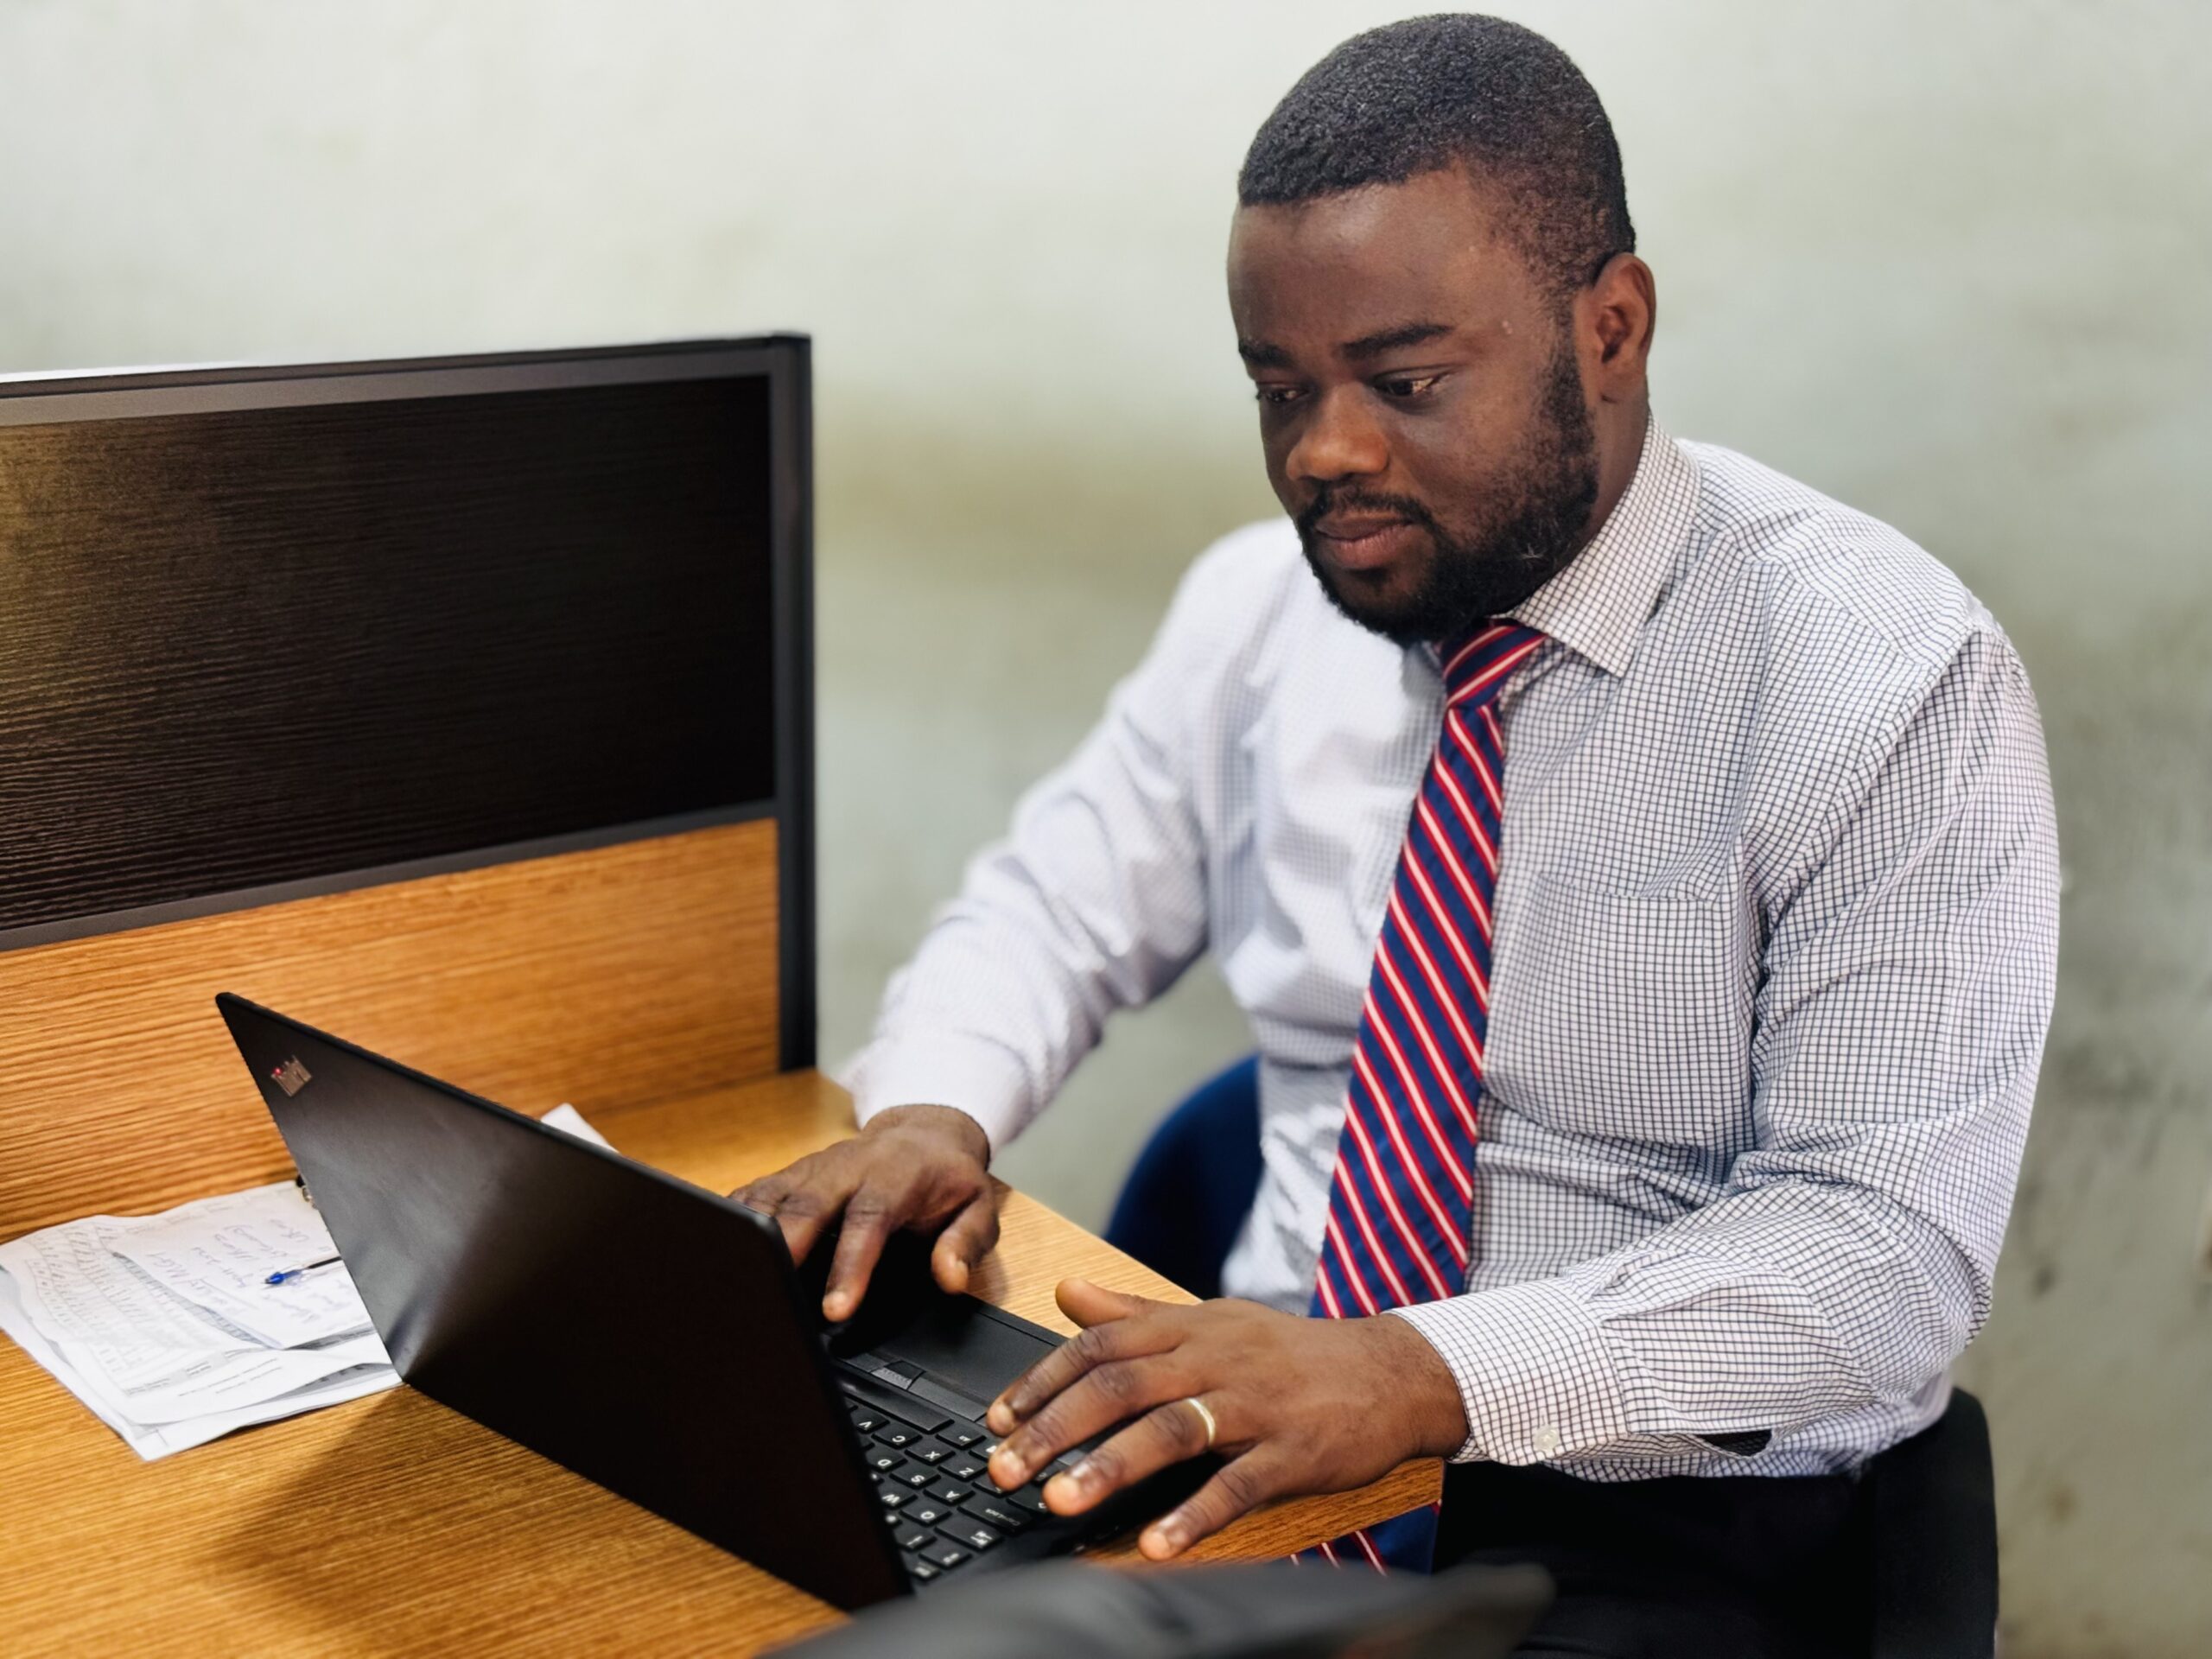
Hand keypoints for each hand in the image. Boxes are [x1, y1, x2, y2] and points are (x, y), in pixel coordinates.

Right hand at [732, 1104, 995, 1321]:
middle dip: (783, 1247)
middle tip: (765, 1294)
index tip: (835, 1309)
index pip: (868, 1219)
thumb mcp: (978, 1206)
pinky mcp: (788, 1175)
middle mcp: (845, 1167)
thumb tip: (948, 1277)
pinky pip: (754, 1195)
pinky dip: (730, 1219)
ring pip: (771, 1197)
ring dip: (747, 1233)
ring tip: (730, 1277)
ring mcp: (810, 1169)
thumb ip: (967, 1241)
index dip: (849, 1264)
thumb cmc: (946, 1178)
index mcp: (894, 1175)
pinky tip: (712, 1249)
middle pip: (806, 1204)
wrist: (922, 1133)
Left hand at [981, 1279, 1466, 1558]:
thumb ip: (1135, 1310)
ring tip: (1060, 1503)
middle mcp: (1214, 1358)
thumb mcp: (1212, 1318)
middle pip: (1120, 1386)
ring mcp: (1254, 1404)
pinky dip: (1196, 1513)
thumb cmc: (1289, 1351)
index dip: (1043, 1380)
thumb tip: (1068, 1291)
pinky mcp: (1293, 1450)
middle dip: (1054, 1428)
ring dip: (1109, 1467)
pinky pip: (1239, 1483)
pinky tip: (1159, 1542)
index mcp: (1188, 1327)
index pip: (1100, 1345)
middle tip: (1004, 1468)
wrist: (1391, 1371)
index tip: (997, 1419)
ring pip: (1171, 1431)